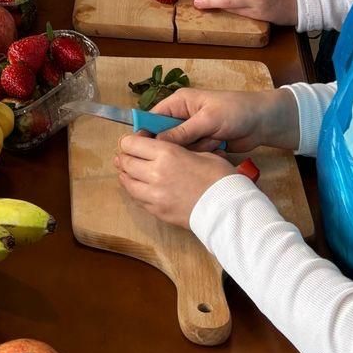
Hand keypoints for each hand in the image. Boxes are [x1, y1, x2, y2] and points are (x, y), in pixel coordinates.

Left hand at [115, 134, 238, 225]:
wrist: (228, 209)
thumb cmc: (220, 177)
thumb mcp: (202, 152)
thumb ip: (179, 148)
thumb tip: (166, 146)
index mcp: (166, 153)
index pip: (131, 143)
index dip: (130, 141)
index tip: (133, 141)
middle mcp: (155, 173)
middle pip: (125, 162)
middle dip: (124, 156)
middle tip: (126, 155)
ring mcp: (154, 195)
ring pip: (127, 182)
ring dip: (125, 174)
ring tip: (127, 170)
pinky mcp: (157, 211)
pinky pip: (137, 199)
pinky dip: (134, 190)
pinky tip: (138, 186)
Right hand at [146, 84, 298, 152]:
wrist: (263, 122)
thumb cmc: (235, 111)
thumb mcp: (207, 119)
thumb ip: (182, 131)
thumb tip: (157, 143)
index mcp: (179, 103)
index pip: (153, 117)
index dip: (146, 133)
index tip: (142, 150)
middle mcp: (182, 117)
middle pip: (164, 136)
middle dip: (176, 144)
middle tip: (191, 145)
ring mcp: (194, 132)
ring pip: (180, 149)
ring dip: (195, 149)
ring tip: (213, 141)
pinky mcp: (204, 145)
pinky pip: (194, 155)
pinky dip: (204, 154)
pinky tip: (218, 148)